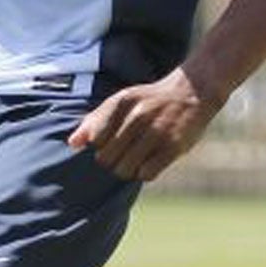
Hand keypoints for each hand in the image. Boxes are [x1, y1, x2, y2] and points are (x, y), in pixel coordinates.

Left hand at [68, 66, 221, 181]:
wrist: (192, 92)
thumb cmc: (151, 100)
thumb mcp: (122, 100)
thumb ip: (95, 120)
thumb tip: (72, 143)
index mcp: (122, 103)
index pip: (95, 140)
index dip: (102, 144)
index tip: (114, 138)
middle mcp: (138, 116)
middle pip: (106, 159)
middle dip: (113, 160)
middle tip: (127, 151)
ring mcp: (156, 132)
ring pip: (125, 170)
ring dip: (128, 169)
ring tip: (138, 157)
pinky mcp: (173, 147)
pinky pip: (147, 174)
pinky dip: (146, 172)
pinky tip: (152, 160)